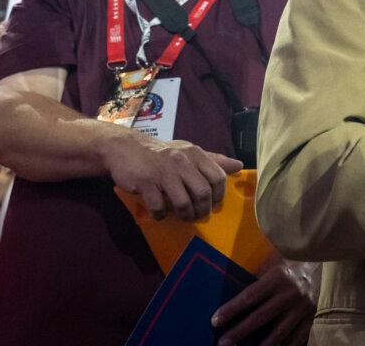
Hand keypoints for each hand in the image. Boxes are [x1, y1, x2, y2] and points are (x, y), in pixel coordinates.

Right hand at [100, 130, 242, 220]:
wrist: (125, 148)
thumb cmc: (161, 154)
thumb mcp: (188, 152)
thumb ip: (213, 160)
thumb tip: (239, 166)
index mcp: (195, 154)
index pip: (218, 177)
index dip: (218, 195)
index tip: (212, 203)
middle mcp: (182, 162)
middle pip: (203, 193)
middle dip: (202, 210)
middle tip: (197, 214)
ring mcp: (163, 172)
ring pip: (183, 203)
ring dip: (185, 215)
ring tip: (182, 216)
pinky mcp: (145, 183)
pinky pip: (159, 207)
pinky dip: (161, 215)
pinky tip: (160, 213)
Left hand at [212, 256, 315, 345]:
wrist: (320, 264)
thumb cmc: (288, 265)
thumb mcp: (272, 266)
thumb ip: (256, 280)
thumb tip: (230, 295)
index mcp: (278, 277)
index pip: (250, 296)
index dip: (231, 309)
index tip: (215, 321)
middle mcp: (291, 293)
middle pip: (261, 317)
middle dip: (240, 332)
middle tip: (223, 343)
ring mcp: (303, 308)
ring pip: (279, 333)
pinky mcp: (312, 318)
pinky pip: (296, 339)